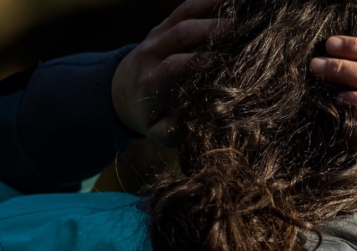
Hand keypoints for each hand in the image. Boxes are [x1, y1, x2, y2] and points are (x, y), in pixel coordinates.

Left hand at [111, 0, 229, 143]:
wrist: (118, 91)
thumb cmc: (146, 114)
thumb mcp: (157, 131)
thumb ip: (175, 129)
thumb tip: (200, 122)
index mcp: (150, 80)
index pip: (173, 66)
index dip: (195, 61)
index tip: (220, 61)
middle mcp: (152, 52)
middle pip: (180, 34)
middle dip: (208, 29)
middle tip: (238, 28)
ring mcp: (157, 35)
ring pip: (183, 14)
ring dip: (210, 7)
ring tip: (238, 5)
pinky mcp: (165, 25)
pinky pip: (186, 7)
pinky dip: (207, 1)